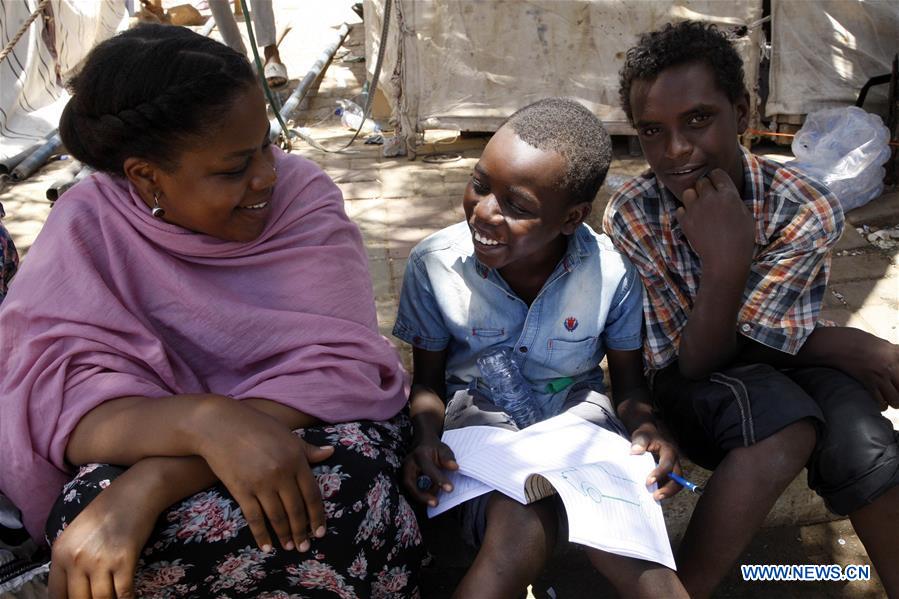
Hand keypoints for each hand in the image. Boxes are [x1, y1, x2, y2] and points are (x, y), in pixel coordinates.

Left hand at [48, 474, 157, 598]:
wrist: (136, 491)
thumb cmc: (109, 509)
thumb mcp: (78, 533)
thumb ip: (70, 560)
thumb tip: (75, 588)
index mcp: (60, 552)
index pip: (56, 594)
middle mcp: (76, 558)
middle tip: (100, 598)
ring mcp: (100, 560)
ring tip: (114, 598)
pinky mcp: (124, 560)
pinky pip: (124, 593)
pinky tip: (129, 598)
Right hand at [195, 400, 333, 552]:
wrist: (220, 425)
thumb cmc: (257, 427)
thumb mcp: (287, 435)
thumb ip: (308, 450)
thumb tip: (331, 452)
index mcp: (296, 459)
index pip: (312, 495)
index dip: (317, 516)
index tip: (320, 532)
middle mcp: (281, 473)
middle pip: (296, 510)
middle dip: (302, 532)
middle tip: (305, 547)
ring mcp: (261, 483)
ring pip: (277, 517)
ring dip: (285, 536)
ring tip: (290, 548)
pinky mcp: (241, 490)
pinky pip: (254, 518)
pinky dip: (262, 535)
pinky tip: (267, 546)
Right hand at [402, 437, 458, 506]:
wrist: (422, 445)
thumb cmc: (434, 449)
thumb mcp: (443, 450)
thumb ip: (448, 459)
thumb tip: (454, 467)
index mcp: (420, 455)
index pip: (428, 468)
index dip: (438, 479)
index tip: (450, 489)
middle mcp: (409, 464)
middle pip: (410, 482)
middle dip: (421, 495)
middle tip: (435, 503)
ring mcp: (405, 472)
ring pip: (409, 488)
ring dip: (421, 497)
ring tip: (435, 502)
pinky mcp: (406, 478)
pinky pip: (411, 490)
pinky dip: (420, 496)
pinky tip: (431, 498)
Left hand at [629, 422, 682, 499]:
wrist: (648, 437)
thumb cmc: (645, 436)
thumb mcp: (641, 435)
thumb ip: (639, 441)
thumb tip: (635, 451)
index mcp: (668, 451)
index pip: (668, 464)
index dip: (660, 473)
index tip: (648, 482)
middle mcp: (673, 462)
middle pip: (678, 478)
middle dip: (669, 489)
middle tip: (656, 496)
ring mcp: (672, 470)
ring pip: (675, 484)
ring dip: (666, 493)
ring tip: (654, 498)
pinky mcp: (667, 476)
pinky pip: (668, 486)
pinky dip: (662, 491)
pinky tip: (651, 496)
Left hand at [675, 169, 754, 269]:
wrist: (726, 259)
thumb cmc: (741, 238)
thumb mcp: (745, 214)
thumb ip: (733, 199)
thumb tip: (725, 190)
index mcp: (728, 195)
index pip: (716, 173)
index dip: (717, 179)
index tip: (717, 185)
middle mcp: (710, 198)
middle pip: (701, 182)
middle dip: (704, 188)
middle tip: (709, 199)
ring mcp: (695, 209)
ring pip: (688, 193)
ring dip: (693, 198)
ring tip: (699, 208)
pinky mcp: (685, 221)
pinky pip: (680, 209)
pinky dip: (685, 213)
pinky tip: (693, 220)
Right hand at [832, 328, 898, 409]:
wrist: (833, 343)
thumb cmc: (852, 339)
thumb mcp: (879, 342)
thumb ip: (892, 351)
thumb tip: (896, 358)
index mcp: (896, 352)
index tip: (896, 381)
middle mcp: (891, 365)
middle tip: (895, 391)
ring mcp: (879, 376)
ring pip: (896, 400)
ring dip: (893, 401)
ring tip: (888, 398)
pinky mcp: (867, 383)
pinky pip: (880, 402)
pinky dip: (880, 404)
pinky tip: (877, 399)